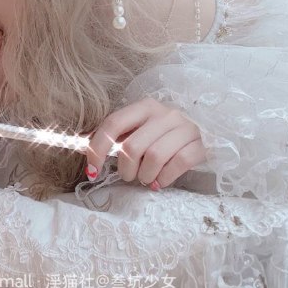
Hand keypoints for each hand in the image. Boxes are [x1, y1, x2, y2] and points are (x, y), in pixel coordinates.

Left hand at [84, 98, 206, 189]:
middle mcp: (164, 113)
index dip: (98, 149)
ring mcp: (184, 128)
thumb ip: (118, 136)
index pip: (114, 124)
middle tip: (128, 176)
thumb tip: (83, 146)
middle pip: (133, 147)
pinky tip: (159, 181)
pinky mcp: (199, 144)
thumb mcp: (140, 128)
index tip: (92, 172)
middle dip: (125, 169)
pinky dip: (164, 179)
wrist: (203, 132)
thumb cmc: (163, 134)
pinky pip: (178, 164)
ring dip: (144, 176)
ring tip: (145, 178)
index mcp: (144, 106)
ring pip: (154, 157)